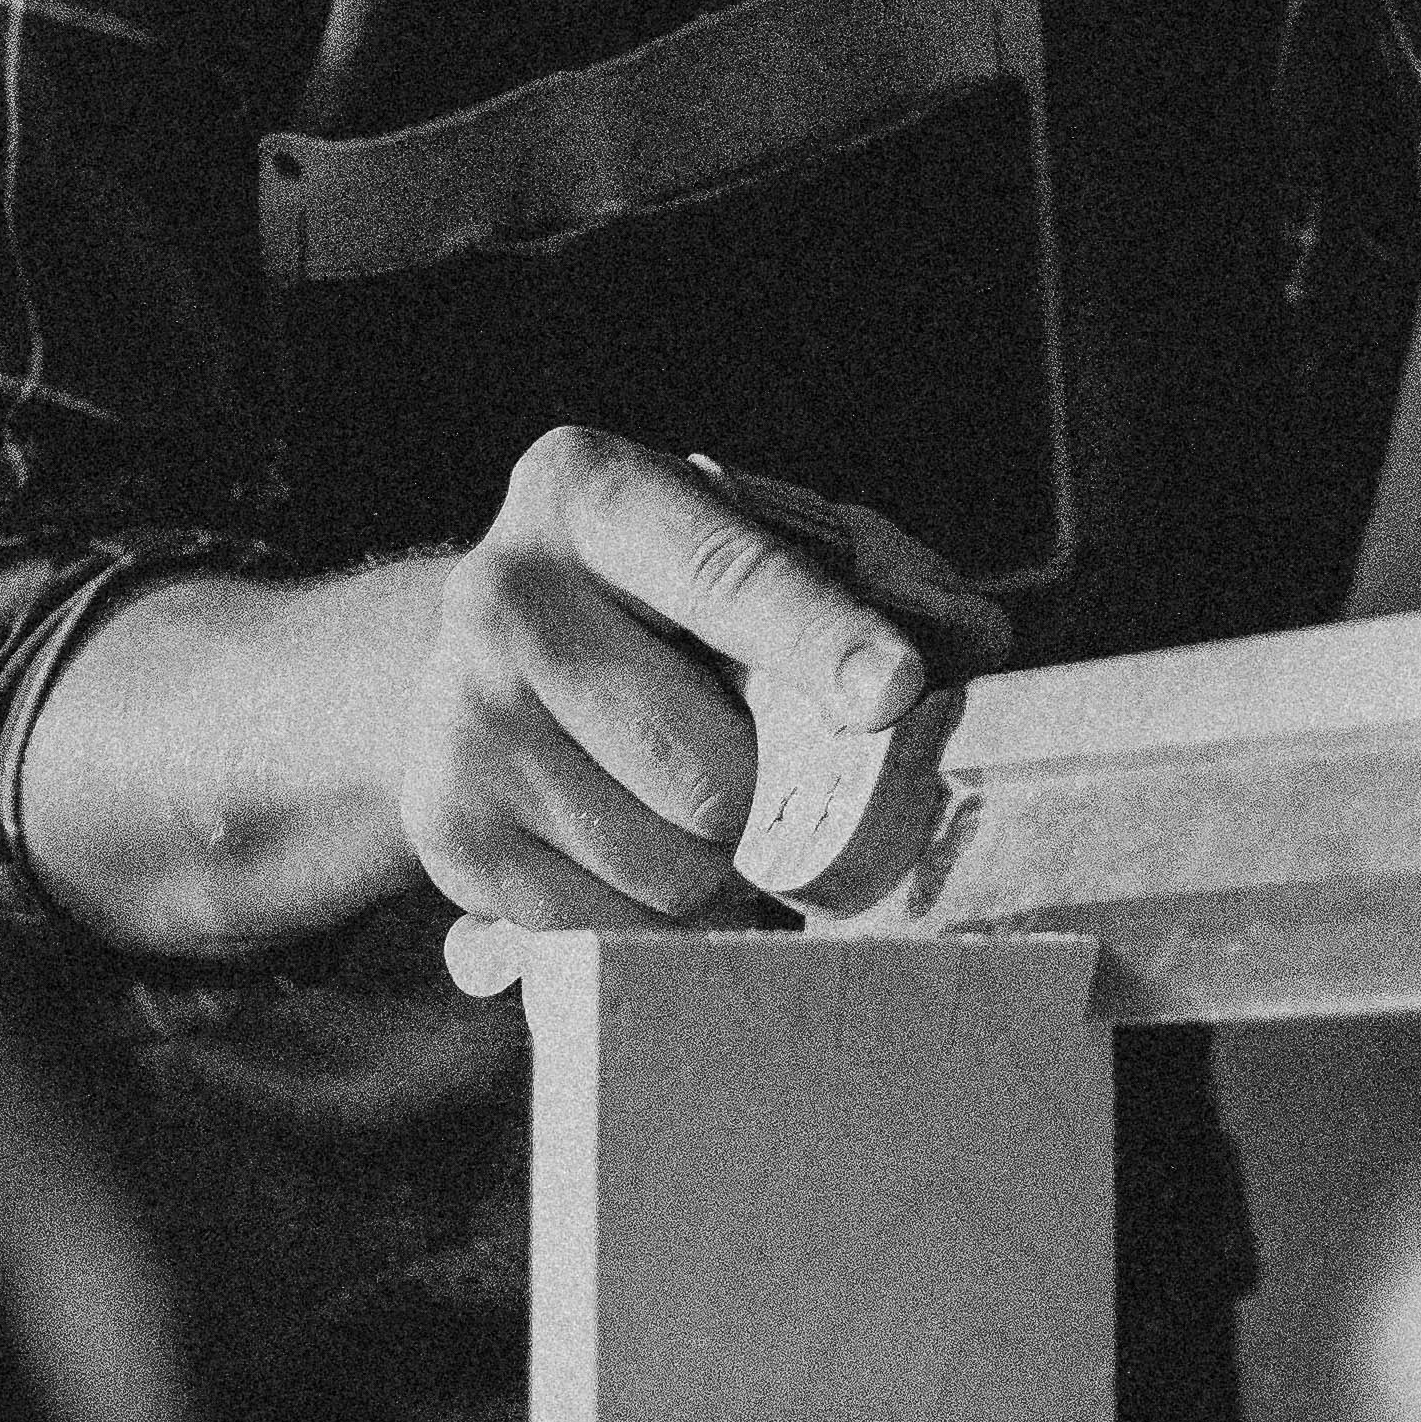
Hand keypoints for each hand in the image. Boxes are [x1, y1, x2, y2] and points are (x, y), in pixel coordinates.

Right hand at [407, 428, 948, 963]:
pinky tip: (627, 845)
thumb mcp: (752, 545)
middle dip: (770, 793)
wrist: (460, 661)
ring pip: (674, 864)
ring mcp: (461, 719)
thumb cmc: (655, 600)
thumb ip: (875, 578)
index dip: (820, 638)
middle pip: (714, 765)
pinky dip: (652, 916)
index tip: (894, 688)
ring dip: (717, 864)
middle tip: (756, 764)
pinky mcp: (444, 831)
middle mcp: (502, 593)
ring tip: (682, 801)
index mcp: (590, 492)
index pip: (729, 573)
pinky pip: (611, 930)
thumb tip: (975, 639)